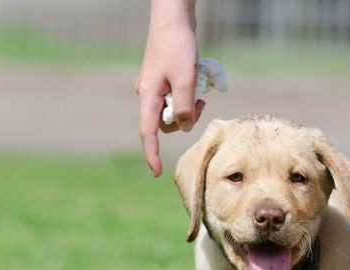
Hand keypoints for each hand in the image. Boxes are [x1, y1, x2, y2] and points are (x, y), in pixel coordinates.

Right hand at [136, 0, 203, 176]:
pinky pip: (178, 98)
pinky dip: (189, 96)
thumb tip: (183, 128)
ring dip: (190, 107)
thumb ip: (185, 107)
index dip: (152, 154)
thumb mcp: (186, 78)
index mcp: (148, 96)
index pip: (148, 133)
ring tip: (201, 90)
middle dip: (185, 119)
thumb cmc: (178, 46)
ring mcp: (156, 87)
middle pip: (167, 123)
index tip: (157, 172)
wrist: (173, 18)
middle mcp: (148, 94)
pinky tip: (197, 82)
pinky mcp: (165, 80)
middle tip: (201, 102)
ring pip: (175, 111)